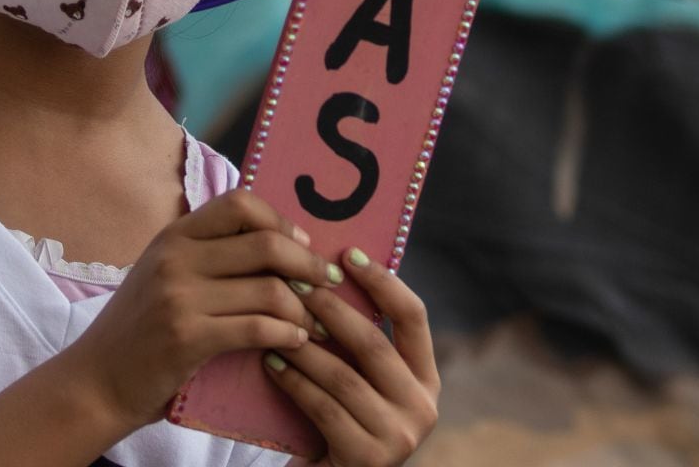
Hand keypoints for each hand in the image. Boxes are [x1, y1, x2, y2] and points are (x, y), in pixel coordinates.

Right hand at [62, 188, 340, 431]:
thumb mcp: (165, 275)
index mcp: (174, 236)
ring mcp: (179, 297)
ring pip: (268, 289)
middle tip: (325, 282)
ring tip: (314, 321)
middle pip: (265, 244)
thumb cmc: (140, 330)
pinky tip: (295, 342)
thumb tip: (281, 244)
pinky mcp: (186, 338)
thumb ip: (209, 255)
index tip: (302, 245)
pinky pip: (257, 328)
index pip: (240, 203)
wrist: (96, 382)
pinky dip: (288, 334)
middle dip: (307, 263)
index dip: (281, 221)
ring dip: (303, 308)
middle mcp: (176, 257)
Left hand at [265, 248, 438, 466]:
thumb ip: (359, 343)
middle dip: (331, 310)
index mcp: (426, 378)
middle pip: (374, 343)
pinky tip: (272, 364)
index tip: (348, 253)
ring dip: (304, 346)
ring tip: (275, 323)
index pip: (414, 316)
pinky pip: (324, 408)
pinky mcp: (368, 458)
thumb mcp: (362, 380)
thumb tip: (329, 272)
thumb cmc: (342, 420)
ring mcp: (399, 436)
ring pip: (343, 376)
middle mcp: (423, 407)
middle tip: (295, 283)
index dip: (382, 281)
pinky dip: (294, 382)